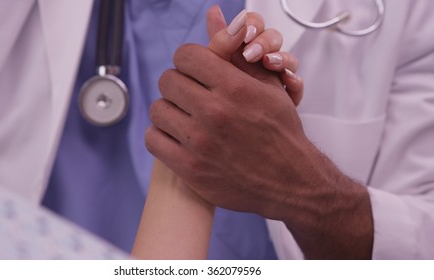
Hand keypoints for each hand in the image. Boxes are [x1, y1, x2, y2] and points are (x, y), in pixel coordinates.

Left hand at [146, 8, 372, 258]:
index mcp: (234, 88)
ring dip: (170, 109)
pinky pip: (153, 139)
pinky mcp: (189, 168)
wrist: (290, 180)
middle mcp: (215, 113)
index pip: (185, 56)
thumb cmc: (280, 131)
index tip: (194, 70)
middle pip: (168, 80)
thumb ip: (236, 51)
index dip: (189, 60)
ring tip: (185, 115)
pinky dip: (161, 134)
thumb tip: (215, 14)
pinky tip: (176, 134)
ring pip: (158, 109)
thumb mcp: (269, 85)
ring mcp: (200, 143)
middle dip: (179, 83)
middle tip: (189, 93)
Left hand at [206, 6, 302, 105]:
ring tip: (269, 63)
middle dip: (265, 42)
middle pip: (273, 38)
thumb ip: (220, 41)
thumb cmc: (230, 95)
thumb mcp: (223, 66)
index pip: (255, 24)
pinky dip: (294, 83)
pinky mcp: (286, 96)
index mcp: (248, 47)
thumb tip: (213, 11)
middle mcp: (264, 59)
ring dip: (282, 58)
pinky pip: (297, 86)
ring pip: (289, 59)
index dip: (251, 25)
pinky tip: (288, 82)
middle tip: (252, 53)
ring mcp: (277, 77)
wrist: (243, 125)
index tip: (245, 33)